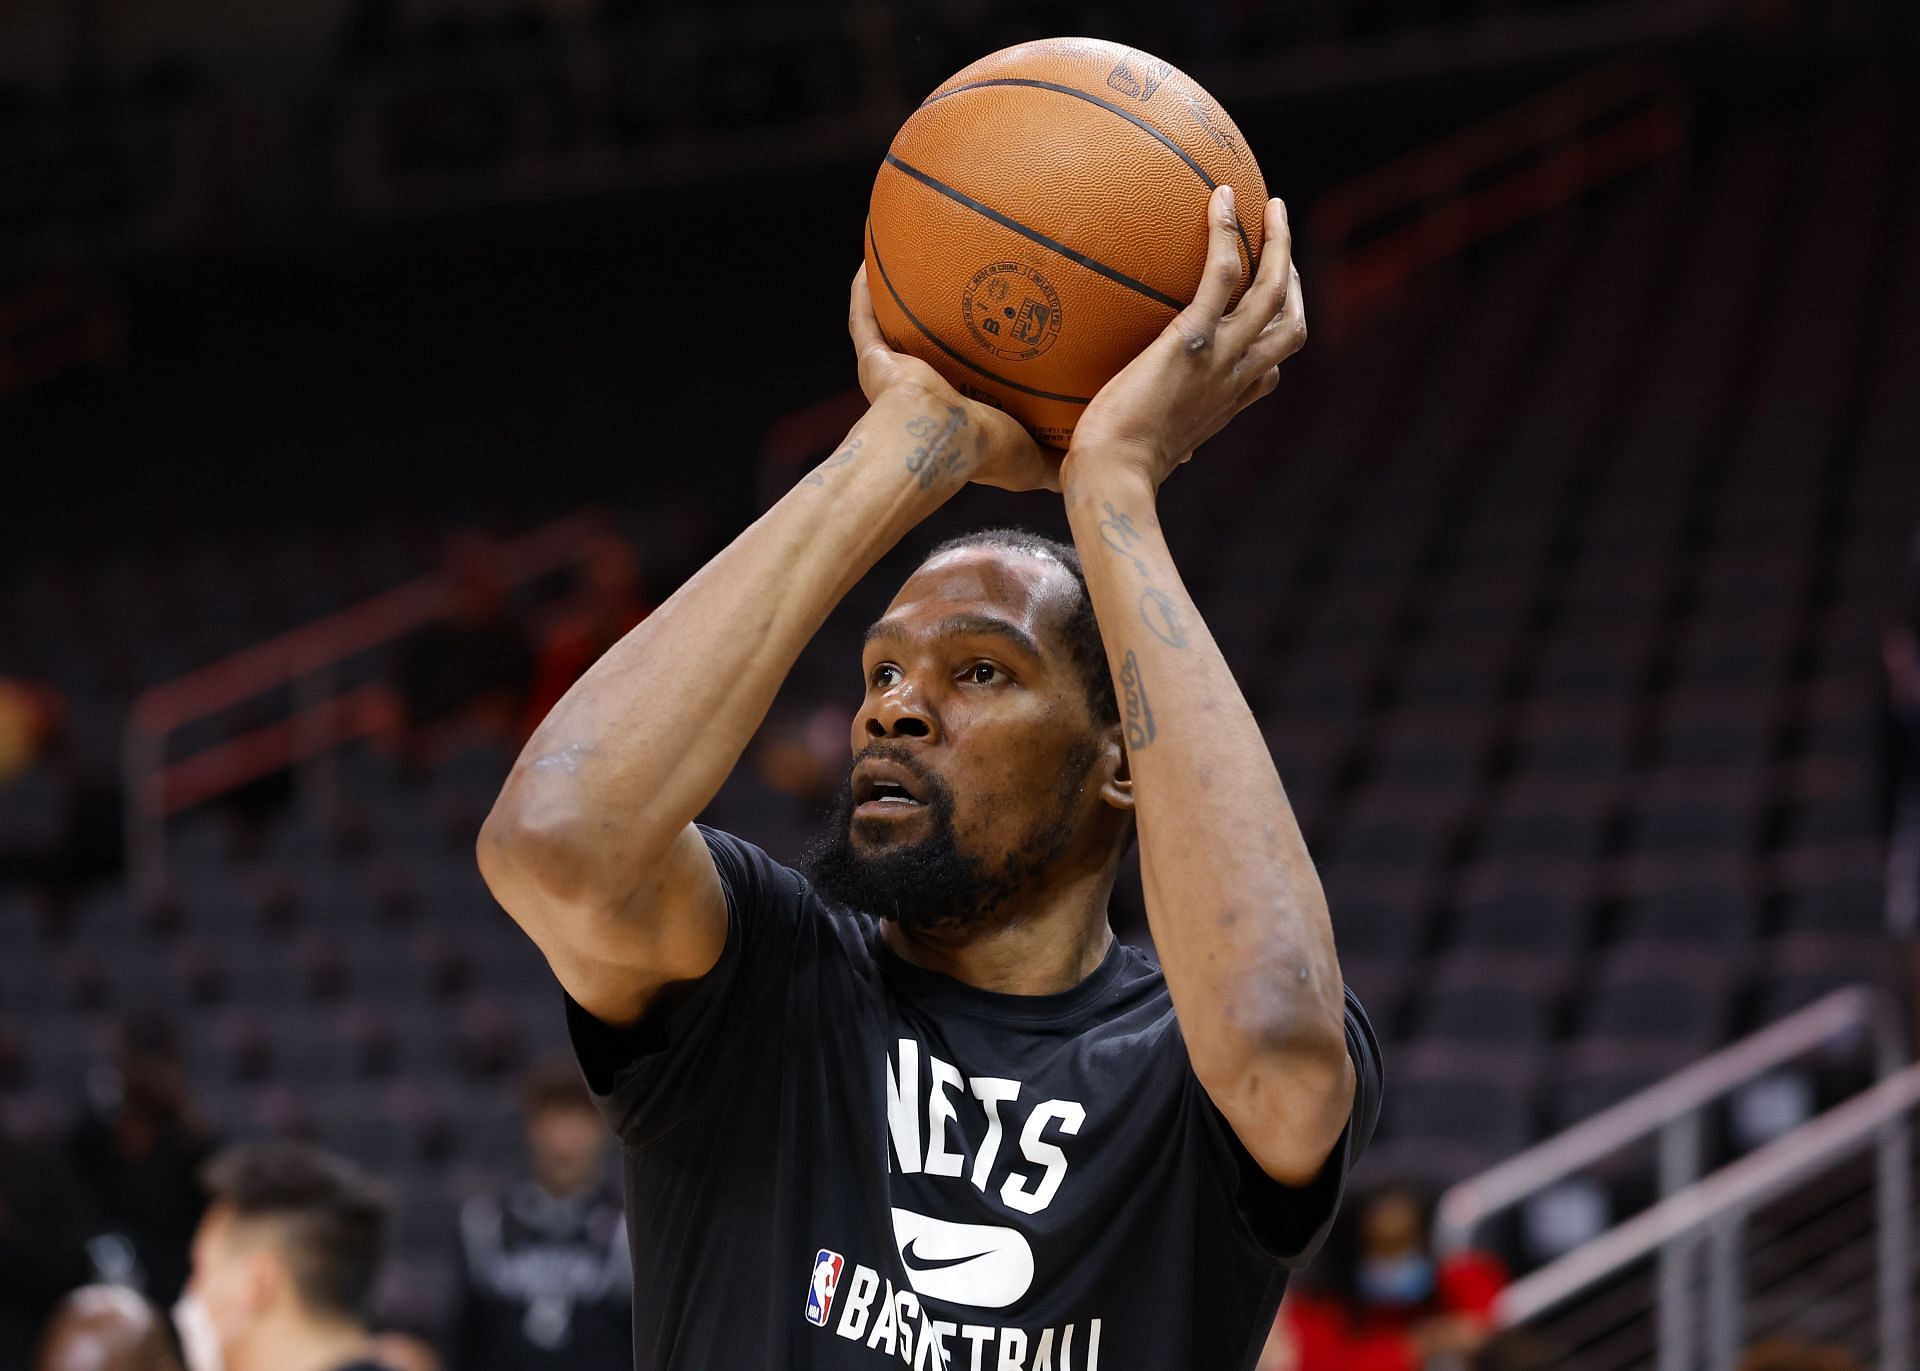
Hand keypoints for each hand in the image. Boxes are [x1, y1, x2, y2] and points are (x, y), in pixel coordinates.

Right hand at [847, 265, 1061, 492]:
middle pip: (930, 349)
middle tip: (959, 283)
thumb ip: (1059, 458)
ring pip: (892, 329)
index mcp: (957, 412)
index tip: (998, 325)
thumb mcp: (1037, 458)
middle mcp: (924, 392)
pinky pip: (863, 318)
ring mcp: (895, 376)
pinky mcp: (874, 362)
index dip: (977, 356)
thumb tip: (1090, 456)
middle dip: (940, 321)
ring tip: (907, 259)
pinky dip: (864, 291)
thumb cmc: (988, 453)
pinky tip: (872, 256)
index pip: (968, 380)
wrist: (943, 444)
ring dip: (894, 300)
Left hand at [1064, 188, 1305, 491]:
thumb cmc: (1111, 474)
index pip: (1267, 373)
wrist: (1112, 476)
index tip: (1265, 316)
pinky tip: (1221, 197)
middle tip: (1280, 245)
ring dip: (1280, 245)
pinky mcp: (1193, 339)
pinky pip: (1223, 274)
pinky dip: (1228, 232)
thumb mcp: (1137, 453)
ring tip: (1272, 206)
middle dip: (1294, 282)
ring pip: (1274, 291)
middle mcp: (1235, 379)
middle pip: (1291, 326)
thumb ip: (1136, 436)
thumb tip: (1115, 434)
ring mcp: (1221, 358)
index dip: (1274, 341)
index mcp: (1223, 406)